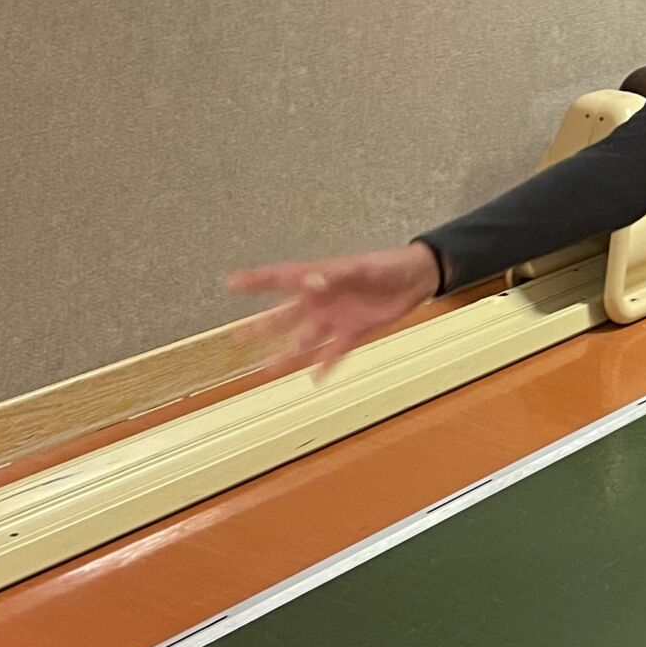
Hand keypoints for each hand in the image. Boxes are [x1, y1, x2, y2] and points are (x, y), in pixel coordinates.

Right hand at [225, 243, 441, 382]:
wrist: (415, 279)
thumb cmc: (385, 266)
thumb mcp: (360, 268)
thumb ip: (335, 276)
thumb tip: (310, 281)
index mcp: (318, 278)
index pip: (280, 278)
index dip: (256, 280)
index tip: (230, 283)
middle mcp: (321, 300)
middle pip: (284, 316)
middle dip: (261, 327)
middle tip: (236, 338)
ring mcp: (335, 318)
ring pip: (304, 339)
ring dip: (286, 355)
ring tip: (267, 369)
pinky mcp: (354, 333)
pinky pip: (334, 353)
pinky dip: (324, 366)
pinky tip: (312, 380)